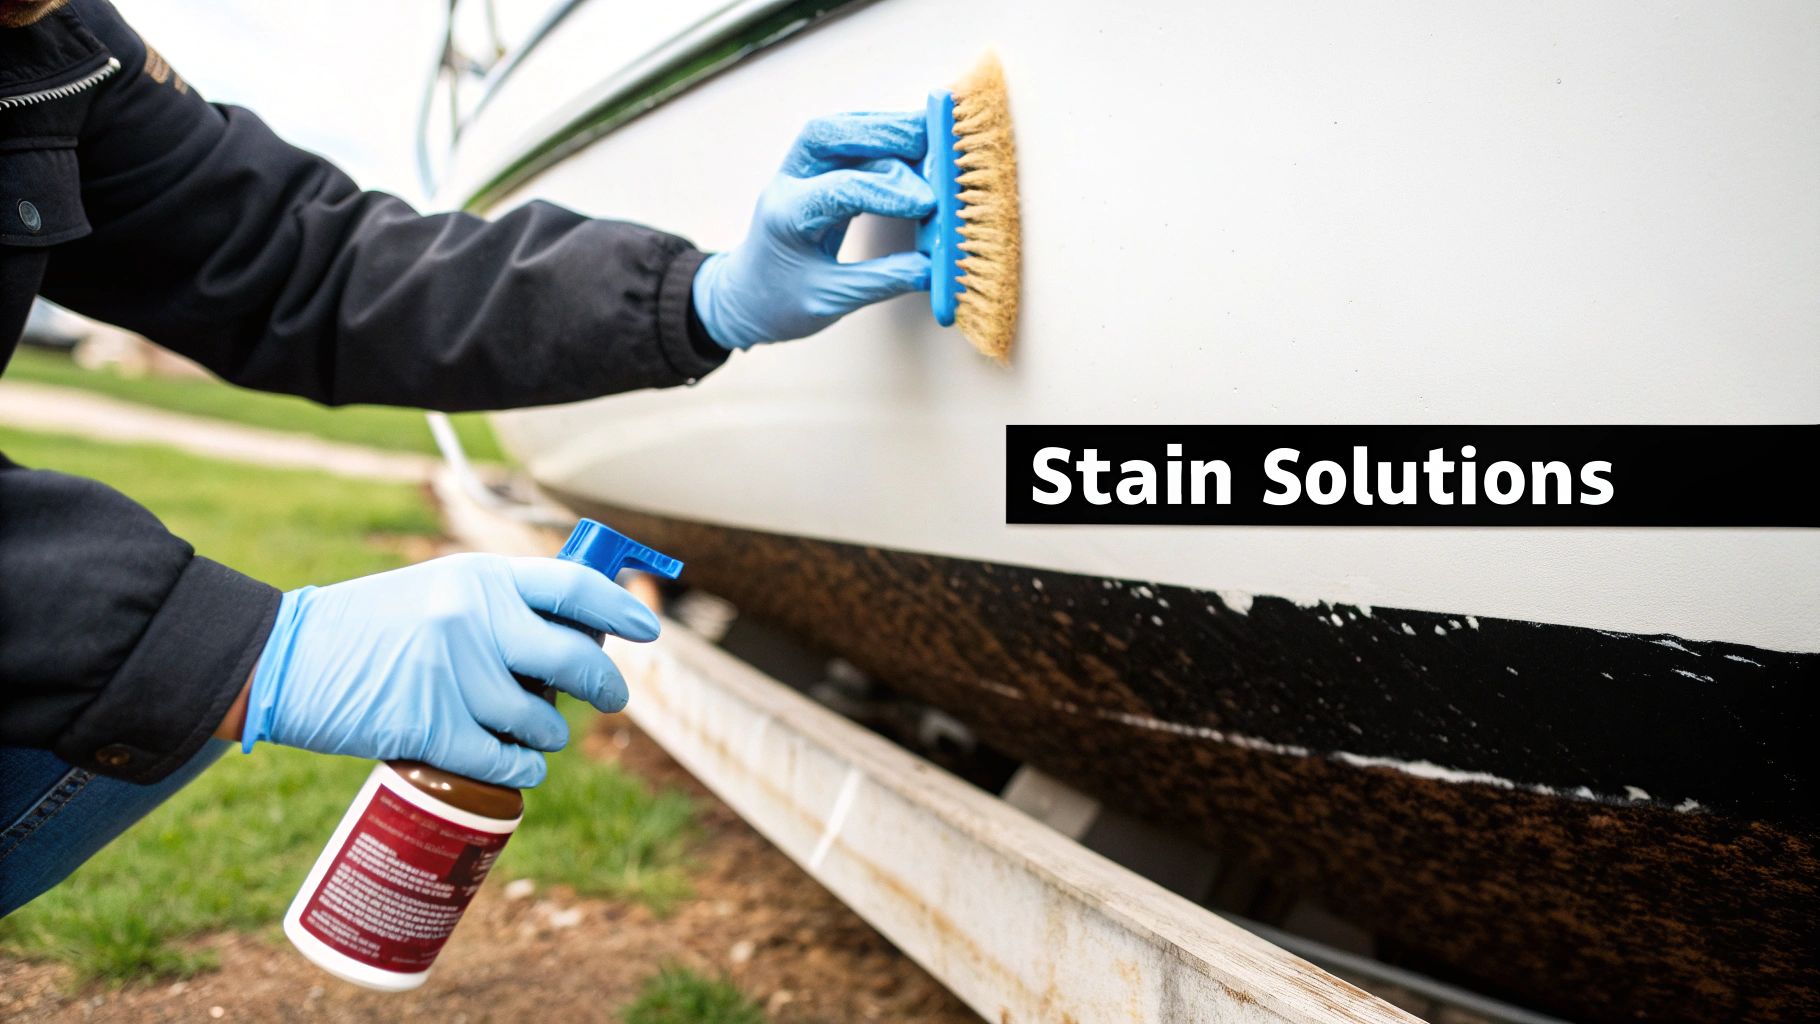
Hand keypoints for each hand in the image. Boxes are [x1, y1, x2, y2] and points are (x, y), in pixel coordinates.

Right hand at [241, 553, 658, 787]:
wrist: (282, 656)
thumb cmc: (366, 626)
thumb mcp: (439, 588)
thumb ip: (499, 604)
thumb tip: (578, 633)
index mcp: (481, 576)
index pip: (573, 586)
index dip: (619, 610)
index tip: (648, 629)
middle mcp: (474, 618)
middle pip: (573, 659)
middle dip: (605, 685)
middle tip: (614, 699)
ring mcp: (454, 674)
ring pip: (541, 718)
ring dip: (550, 732)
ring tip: (540, 731)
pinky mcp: (431, 727)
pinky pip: (506, 758)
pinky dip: (523, 767)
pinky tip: (524, 765)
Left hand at [692, 111, 935, 349]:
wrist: (744, 300)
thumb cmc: (778, 304)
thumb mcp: (830, 301)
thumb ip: (881, 281)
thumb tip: (932, 268)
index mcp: (787, 216)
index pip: (841, 190)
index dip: (889, 193)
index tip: (928, 204)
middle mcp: (788, 184)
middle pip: (828, 135)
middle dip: (881, 134)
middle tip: (930, 140)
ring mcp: (797, 175)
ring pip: (836, 131)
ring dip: (882, 129)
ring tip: (927, 132)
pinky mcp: (813, 175)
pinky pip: (844, 145)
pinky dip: (878, 141)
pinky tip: (909, 147)